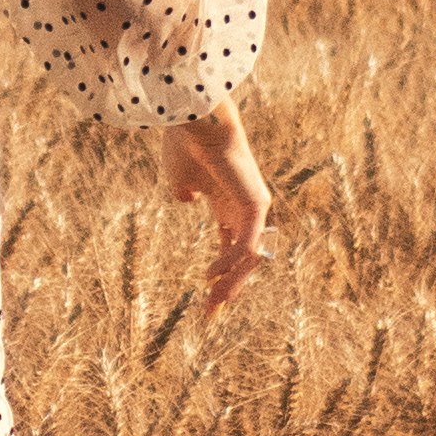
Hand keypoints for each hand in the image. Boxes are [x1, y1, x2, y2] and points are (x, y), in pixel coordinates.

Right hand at [158, 103, 272, 312]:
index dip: (220, 274)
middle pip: (243, 258)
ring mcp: (253, 207)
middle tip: (212, 314)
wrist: (197, 121)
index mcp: (227, 203)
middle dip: (228, 287)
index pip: (230, 247)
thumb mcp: (179, 175)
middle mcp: (244, 208)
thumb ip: (184, 191)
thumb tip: (187, 200)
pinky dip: (230, 262)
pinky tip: (212, 276)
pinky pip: (246, 243)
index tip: (205, 298)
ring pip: (248, 257)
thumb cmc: (187, 143)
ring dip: (231, 283)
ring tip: (213, 304)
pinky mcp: (256, 205)